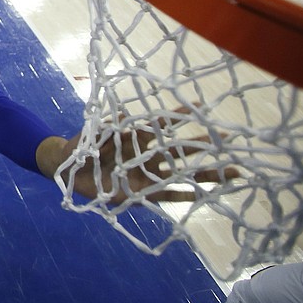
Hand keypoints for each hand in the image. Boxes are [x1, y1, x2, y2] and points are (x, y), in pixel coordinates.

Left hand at [53, 107, 237, 204]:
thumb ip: (110, 124)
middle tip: (229, 139)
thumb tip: (125, 115)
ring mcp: (148, 175)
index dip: (179, 115)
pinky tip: (205, 196)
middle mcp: (147, 155)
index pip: (161, 124)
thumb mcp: (95, 131)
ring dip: (206, 172)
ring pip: (183, 173)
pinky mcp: (143, 193)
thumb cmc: (84, 146)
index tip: (199, 106)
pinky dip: (186, 195)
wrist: (70, 169)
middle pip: (180, 149)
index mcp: (137, 136)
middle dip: (204, 144)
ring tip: (233, 171)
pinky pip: (169, 195)